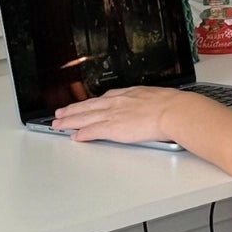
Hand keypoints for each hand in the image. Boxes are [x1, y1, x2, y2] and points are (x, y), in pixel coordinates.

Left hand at [52, 87, 179, 145]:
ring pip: (84, 118)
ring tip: (58, 124)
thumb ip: (145, 102)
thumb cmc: (170, 104)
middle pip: (87, 107)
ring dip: (70, 121)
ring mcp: (113, 115)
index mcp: (126, 94)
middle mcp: (116, 102)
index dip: (89, 104)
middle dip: (72, 111)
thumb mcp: (155, 96)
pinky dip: (81, 134)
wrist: (172, 110)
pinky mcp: (113, 128)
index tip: (82, 106)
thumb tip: (149, 107)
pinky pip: (92, 131)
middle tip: (59, 113)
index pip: (101, 99)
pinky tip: (74, 136)